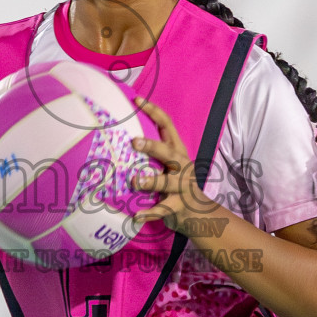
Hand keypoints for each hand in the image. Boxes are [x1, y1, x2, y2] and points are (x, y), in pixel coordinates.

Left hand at [130, 96, 216, 234]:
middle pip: (170, 153)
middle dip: (153, 147)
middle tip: (134, 142)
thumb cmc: (175, 185)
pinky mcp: (179, 206)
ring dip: (151, 181)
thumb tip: (119, 137)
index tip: (136, 101)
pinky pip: (163, 210)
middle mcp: (182, 166)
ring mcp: (182, 187)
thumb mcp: (168, 165)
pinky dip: (150, 213)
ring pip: (167, 183)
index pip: (168, 126)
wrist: (198, 215)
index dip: (154, 112)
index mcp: (178, 151)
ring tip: (134, 181)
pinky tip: (136, 216)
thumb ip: (151, 153)